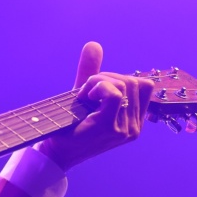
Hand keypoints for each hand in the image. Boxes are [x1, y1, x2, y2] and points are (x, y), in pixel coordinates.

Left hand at [35, 42, 153, 170]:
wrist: (52, 152)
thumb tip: (93, 44)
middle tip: (85, 92)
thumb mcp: (83, 95)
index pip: (144, 86)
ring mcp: (125, 129)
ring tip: (83, 97)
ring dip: (99, 82)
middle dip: (107, 78)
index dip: (119, 78)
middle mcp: (134, 127)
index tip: (95, 90)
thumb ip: (91, 71)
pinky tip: (84, 98)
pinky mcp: (111, 128)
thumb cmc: (67, 125)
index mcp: (134, 121)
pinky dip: (98, 87)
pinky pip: (114, 94)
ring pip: (124, 84)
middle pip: (135, 81)